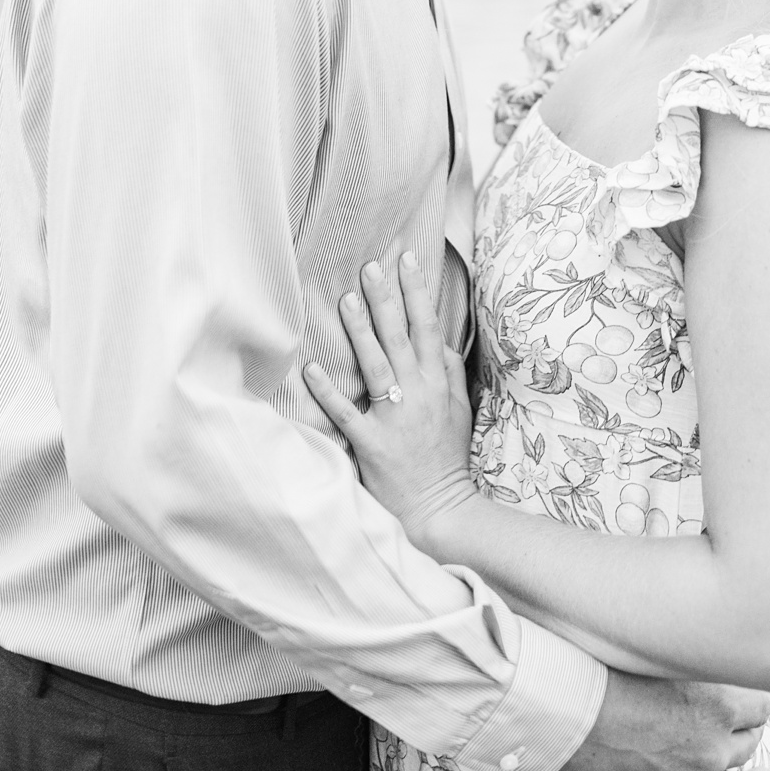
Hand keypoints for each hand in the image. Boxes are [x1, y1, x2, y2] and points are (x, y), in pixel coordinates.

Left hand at [303, 250, 476, 550]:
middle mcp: (419, 395)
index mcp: (439, 384)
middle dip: (386, 299)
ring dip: (361, 331)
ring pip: (376, 365)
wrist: (442, 511)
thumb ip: (448, 374)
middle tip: (371, 265)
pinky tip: (310, 367)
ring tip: (345, 299)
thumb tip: (439, 339)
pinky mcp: (373, 443)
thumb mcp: (459, 411)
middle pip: (401, 338)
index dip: (418, 292)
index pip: (428, 328)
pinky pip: (347, 412)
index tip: (408, 259)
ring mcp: (396, 418)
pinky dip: (328, 391)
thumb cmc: (445, 459)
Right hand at [558, 671, 769, 770]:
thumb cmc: (597, 675)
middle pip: (749, 738)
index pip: (760, 703)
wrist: (563, 716)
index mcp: (717, 705)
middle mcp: (714, 746)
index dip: (753, 697)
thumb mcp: (653, 656)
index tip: (749, 694)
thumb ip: (688, 662)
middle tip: (741, 722)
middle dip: (744, 729)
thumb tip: (705, 656)